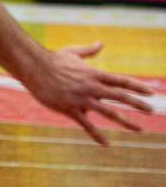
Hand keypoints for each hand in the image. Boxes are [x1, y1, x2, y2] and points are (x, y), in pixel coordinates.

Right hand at [20, 41, 153, 144]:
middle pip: (121, 96)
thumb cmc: (52, 59)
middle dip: (138, 104)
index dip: (137, 86)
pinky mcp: (70, 109)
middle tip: (152, 110)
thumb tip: (101, 43)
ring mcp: (82, 99)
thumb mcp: (72, 51)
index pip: (121, 81)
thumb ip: (89, 50)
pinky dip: (97, 135)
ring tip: (139, 129)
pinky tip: (107, 144)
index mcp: (94, 74)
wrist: (34, 68)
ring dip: (126, 121)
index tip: (151, 92)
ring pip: (109, 112)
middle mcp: (92, 87)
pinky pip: (86, 125)